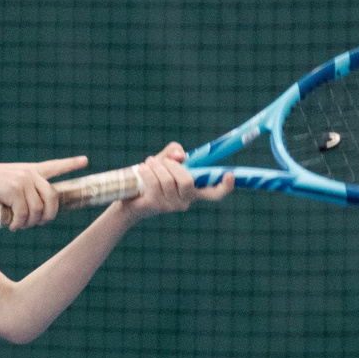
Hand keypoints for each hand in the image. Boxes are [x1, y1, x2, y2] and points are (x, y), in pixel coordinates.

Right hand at [0, 157, 87, 230]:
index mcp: (31, 170)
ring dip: (30, 223)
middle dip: (49, 215)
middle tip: (41, 223)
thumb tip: (41, 217)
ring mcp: (23, 180)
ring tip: (20, 226)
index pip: (55, 166)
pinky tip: (13, 226)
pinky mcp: (15, 189)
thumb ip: (27, 194)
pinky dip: (19, 224)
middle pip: (53, 198)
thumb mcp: (11, 186)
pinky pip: (25, 214)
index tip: (85, 160)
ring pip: (38, 210)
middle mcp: (30, 174)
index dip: (71, 164)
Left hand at [119, 143, 234, 219]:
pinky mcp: (156, 206)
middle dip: (173, 166)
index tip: (229, 175)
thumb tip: (180, 156)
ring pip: (168, 180)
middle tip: (162, 161)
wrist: (128, 197)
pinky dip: (148, 171)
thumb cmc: (151, 177)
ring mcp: (171, 205)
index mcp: (193, 190)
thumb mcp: (165, 160)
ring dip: (157, 167)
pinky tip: (143, 168)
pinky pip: (155, 183)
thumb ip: (174, 152)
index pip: (214, 193)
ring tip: (149, 164)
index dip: (225, 186)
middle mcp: (186, 201)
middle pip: (187, 181)